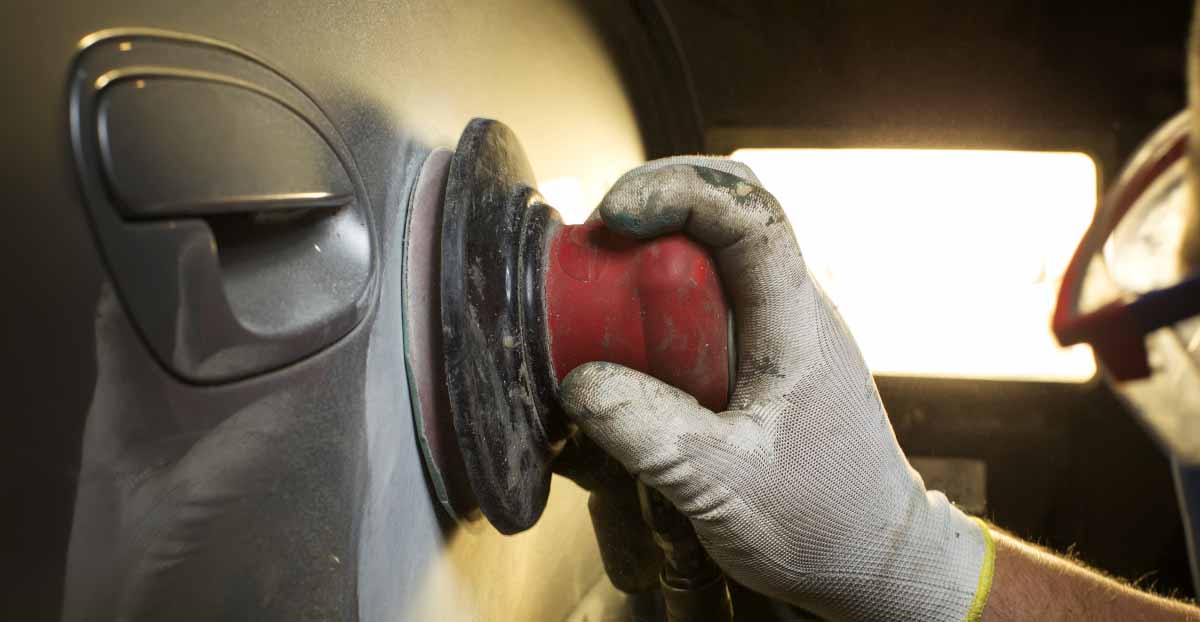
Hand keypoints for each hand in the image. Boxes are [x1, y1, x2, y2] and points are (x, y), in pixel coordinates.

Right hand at [561, 157, 993, 621]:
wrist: (871, 555)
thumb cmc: (822, 523)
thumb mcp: (725, 487)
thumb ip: (650, 435)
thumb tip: (578, 381)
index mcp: (796, 325)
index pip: (750, 215)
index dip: (679, 190)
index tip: (615, 214)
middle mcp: (787, 310)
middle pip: (724, 213)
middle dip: (653, 209)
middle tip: (592, 248)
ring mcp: (772, 331)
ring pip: (710, 254)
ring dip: (650, 259)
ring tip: (597, 297)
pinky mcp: (754, 358)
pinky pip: (702, 304)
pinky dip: (654, 307)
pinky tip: (623, 350)